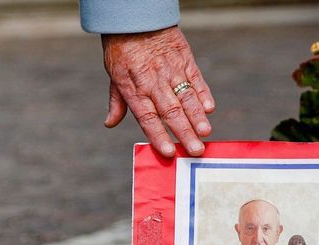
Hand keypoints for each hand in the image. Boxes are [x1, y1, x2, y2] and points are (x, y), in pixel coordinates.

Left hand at [102, 26, 214, 157]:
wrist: (136, 17)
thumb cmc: (122, 49)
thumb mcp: (114, 74)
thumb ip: (117, 101)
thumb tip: (110, 123)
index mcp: (134, 88)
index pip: (147, 117)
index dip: (157, 135)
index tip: (167, 152)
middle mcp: (153, 81)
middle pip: (170, 111)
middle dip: (184, 132)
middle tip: (195, 150)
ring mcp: (171, 70)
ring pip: (186, 96)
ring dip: (197, 116)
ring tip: (205, 132)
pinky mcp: (184, 59)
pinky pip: (196, 78)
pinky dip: (203, 94)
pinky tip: (209, 108)